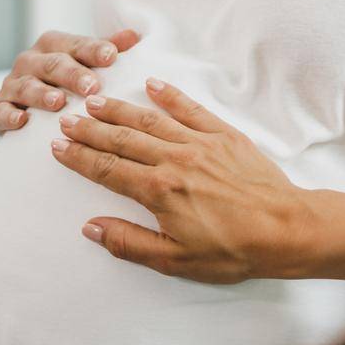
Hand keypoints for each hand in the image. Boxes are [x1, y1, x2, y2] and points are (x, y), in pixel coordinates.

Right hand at [0, 28, 141, 134]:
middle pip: (53, 64)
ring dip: (42, 94)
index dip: (93, 49)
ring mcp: (13, 82)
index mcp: (55, 44)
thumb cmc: (67, 79)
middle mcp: (31, 59)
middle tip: (91, 86)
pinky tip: (22, 121)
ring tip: (59, 102)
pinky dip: (9, 115)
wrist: (28, 105)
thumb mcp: (87, 61)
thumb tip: (135, 36)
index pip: (76, 44)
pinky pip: (0, 110)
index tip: (111, 56)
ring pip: (27, 85)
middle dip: (73, 74)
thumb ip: (108, 48)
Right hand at [51, 79, 310, 281]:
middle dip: (91, 129)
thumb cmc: (233, 251)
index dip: (79, 157)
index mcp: (159, 191)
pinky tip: (152, 84)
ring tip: (96, 99)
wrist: (286, 229)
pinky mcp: (225, 135)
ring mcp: (201, 143)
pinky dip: (171, 95)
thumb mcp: (175, 260)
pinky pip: (192, 109)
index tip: (57, 145)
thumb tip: (90, 227)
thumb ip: (129, 242)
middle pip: (122, 139)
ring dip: (120, 109)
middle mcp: (175, 160)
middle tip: (67, 117)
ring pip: (151, 120)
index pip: (107, 169)